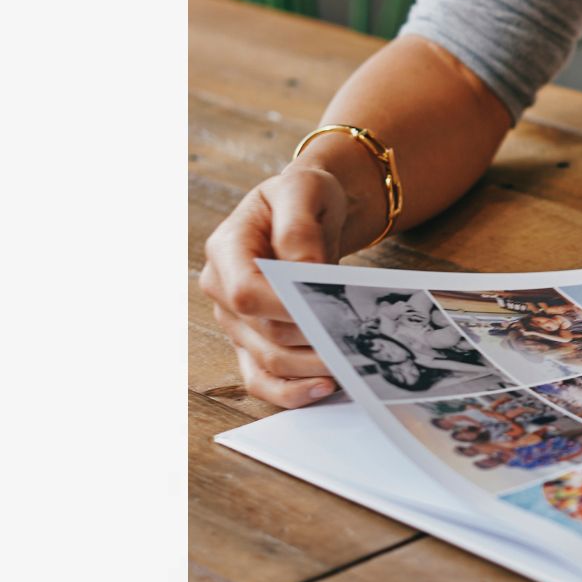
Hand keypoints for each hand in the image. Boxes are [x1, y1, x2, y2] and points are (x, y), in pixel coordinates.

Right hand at [197, 165, 349, 406]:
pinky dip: (292, 391)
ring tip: (352, 363)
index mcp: (226, 249)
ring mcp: (235, 320)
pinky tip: (326, 385)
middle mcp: (222, 289)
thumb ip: (298, 228)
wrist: (306, 211)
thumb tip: (304, 271)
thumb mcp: (303, 190)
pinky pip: (262, 380)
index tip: (327, 311)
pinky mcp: (251, 342)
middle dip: (313, 340)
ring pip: (267, 362)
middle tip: (359, 340)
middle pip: (263, 333)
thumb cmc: (303, 197)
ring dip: (311, 368)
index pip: (245, 292)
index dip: (285, 309)